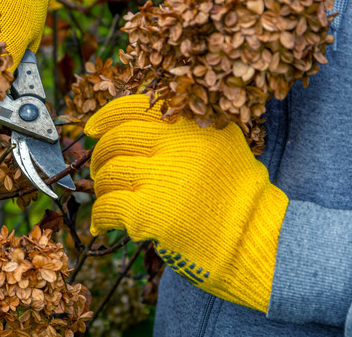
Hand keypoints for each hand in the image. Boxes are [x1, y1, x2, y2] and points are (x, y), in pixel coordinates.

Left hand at [84, 94, 289, 311]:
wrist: (258, 245)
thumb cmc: (240, 200)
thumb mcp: (224, 147)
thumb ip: (186, 132)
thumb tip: (131, 126)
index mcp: (193, 126)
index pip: (136, 107)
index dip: (107, 116)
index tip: (93, 127)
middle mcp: (178, 146)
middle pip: (116, 140)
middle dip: (100, 156)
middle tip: (99, 169)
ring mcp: (162, 178)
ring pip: (108, 173)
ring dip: (102, 187)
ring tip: (110, 198)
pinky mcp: (150, 212)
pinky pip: (108, 206)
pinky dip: (100, 216)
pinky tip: (101, 225)